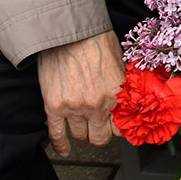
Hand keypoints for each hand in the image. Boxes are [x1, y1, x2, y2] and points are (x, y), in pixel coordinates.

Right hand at [36, 32, 123, 156]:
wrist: (68, 30)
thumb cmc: (95, 40)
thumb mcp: (119, 63)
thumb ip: (121, 87)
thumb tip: (127, 102)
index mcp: (117, 94)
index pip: (122, 127)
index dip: (119, 127)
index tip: (116, 125)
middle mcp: (97, 105)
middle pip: (101, 137)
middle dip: (101, 133)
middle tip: (99, 127)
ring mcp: (74, 108)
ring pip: (82, 137)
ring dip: (83, 132)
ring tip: (83, 125)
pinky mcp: (54, 107)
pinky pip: (57, 134)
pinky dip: (61, 145)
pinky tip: (64, 150)